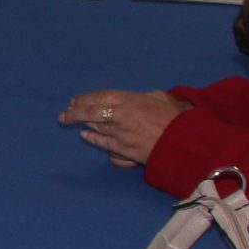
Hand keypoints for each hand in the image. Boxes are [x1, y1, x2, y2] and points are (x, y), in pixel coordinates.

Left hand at [57, 88, 185, 166]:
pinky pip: (106, 146)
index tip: (74, 101)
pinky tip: (89, 138)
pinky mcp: (126, 152)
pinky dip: (96, 141)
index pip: (99, 98)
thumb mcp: (160, 97)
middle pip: (91, 114)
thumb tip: (135, 100)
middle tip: (63, 115)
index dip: (84, 99)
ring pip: (97, 130)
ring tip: (77, 125)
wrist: (186, 142)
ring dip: (85, 127)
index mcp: (129, 100)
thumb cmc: (177, 116)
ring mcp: (121, 136)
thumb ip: (143, 97)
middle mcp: (120, 117)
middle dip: (74, 114)